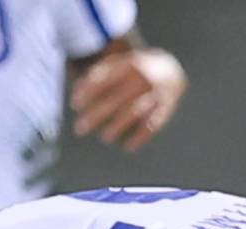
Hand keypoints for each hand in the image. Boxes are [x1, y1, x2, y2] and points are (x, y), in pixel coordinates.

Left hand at [72, 46, 186, 149]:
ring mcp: (156, 93)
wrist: (170, 69)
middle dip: (97, 115)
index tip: (75, 105)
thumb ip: (99, 75)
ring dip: (117, 126)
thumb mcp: (119, 64)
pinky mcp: (166, 107)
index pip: (104, 78)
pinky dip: (140, 137)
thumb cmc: (135, 70)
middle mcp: (143, 77)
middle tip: (80, 129)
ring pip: (134, 112)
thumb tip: (77, 93)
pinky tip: (128, 147)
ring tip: (104, 138)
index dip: (88, 91)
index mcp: (129, 64)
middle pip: (116, 98)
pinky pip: (153, 124)